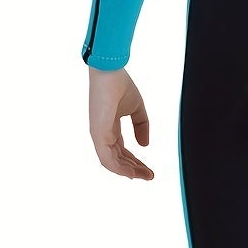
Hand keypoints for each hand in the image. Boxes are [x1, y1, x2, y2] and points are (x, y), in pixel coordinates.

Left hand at [89, 65, 153, 179]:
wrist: (111, 71)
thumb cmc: (120, 85)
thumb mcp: (137, 109)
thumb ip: (141, 127)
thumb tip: (145, 145)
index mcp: (110, 127)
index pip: (122, 151)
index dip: (136, 162)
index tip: (149, 170)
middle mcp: (103, 133)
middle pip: (118, 159)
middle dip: (135, 169)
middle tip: (149, 176)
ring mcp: (99, 134)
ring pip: (112, 163)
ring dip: (129, 171)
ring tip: (144, 176)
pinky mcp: (98, 133)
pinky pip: (107, 158)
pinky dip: (119, 168)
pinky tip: (132, 173)